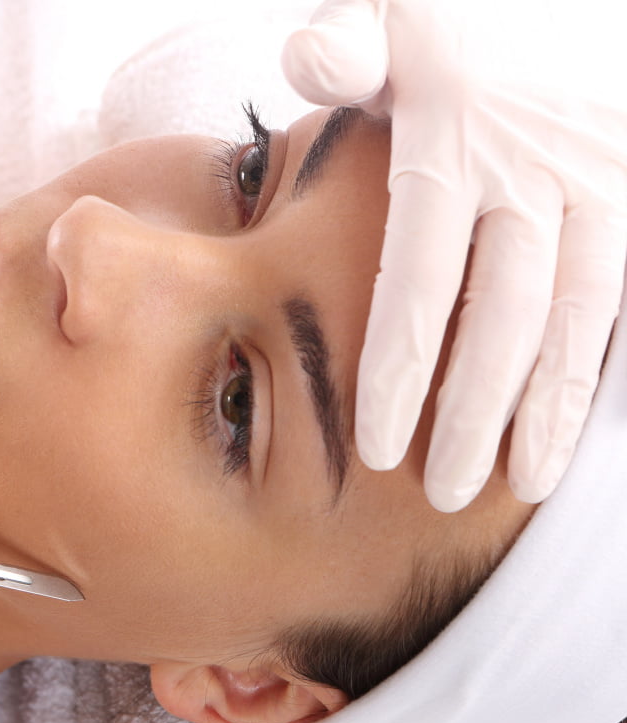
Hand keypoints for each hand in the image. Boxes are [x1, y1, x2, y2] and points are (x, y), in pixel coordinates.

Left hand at [281, 0, 626, 510]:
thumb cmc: (451, 16)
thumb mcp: (388, 14)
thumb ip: (346, 47)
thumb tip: (310, 63)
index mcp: (458, 141)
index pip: (423, 276)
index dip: (400, 368)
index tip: (378, 446)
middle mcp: (537, 173)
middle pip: (505, 314)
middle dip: (475, 411)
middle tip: (443, 491)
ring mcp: (603, 184)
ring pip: (581, 315)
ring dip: (553, 405)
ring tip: (523, 483)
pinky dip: (609, 362)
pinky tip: (586, 425)